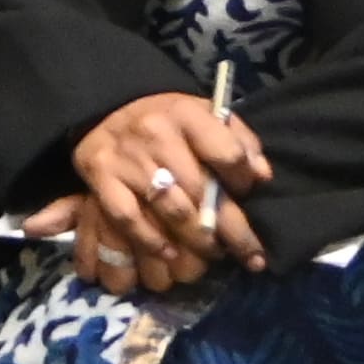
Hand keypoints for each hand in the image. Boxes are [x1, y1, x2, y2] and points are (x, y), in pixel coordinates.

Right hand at [24, 89, 271, 292]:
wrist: (107, 108)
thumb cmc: (168, 121)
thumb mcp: (205, 115)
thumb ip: (238, 140)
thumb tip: (262, 176)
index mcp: (187, 114)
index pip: (226, 153)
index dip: (243, 180)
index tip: (249, 195)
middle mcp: (156, 134)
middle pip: (202, 190)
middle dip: (231, 229)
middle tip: (250, 255)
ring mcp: (128, 158)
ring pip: (171, 210)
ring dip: (198, 240)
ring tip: (213, 253)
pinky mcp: (102, 177)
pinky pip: (130, 218)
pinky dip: (152, 241)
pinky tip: (169, 253)